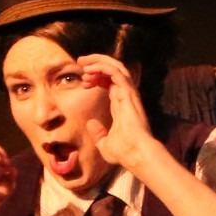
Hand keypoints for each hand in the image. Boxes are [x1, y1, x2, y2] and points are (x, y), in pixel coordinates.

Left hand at [75, 53, 154, 172]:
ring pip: (116, 68)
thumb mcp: (105, 144)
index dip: (97, 77)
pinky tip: (90, 70)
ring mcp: (129, 95)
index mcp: (121, 105)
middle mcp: (126, 97)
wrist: (135, 154)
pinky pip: (117, 74)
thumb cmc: (124, 152)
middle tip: (80, 62)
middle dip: (97, 63)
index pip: (111, 83)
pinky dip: (103, 68)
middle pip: (114, 71)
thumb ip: (98, 133)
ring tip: (83, 64)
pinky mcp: (129, 95)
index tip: (83, 80)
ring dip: (99, 62)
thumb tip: (90, 124)